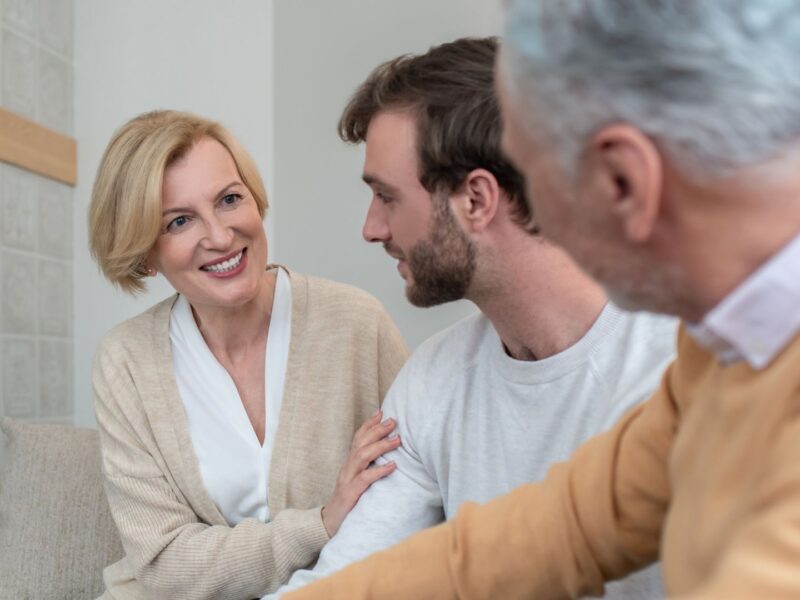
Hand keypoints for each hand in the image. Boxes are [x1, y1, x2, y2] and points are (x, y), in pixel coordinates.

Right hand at [321, 410, 400, 536]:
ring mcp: (347, 479)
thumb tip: (388, 457)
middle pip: (360, 443)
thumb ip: (368, 468)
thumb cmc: (349, 501)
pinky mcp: (350, 493)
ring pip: (362, 456)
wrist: (330, 524)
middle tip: (393, 421)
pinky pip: (365, 478)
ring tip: (397, 440)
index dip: (368, 424)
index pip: (358, 438)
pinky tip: (392, 466)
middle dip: (377, 430)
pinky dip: (379, 470)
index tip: (381, 412)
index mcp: (349, 463)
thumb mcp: (358, 481)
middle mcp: (347, 467)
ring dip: (380, 446)